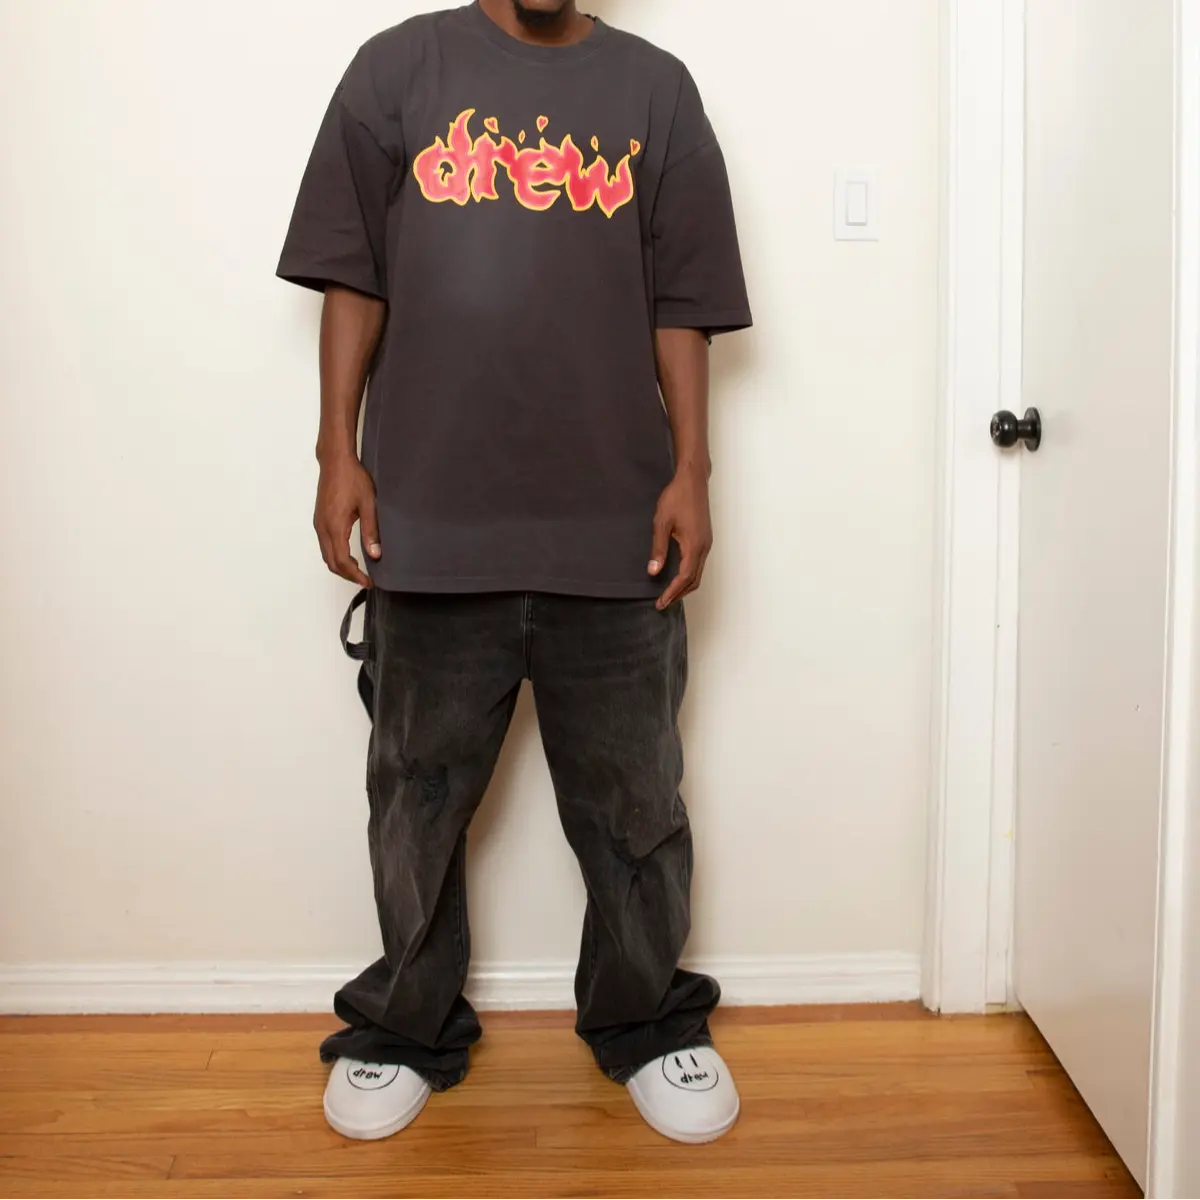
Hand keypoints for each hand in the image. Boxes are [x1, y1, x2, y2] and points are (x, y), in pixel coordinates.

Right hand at [314, 453, 380, 587]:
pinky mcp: (319, 520)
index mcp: (335, 526)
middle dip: (348, 575)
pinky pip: (324, 545)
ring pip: (326, 555)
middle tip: (365, 579)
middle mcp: (323, 528)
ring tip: (359, 570)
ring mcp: (319, 524)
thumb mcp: (368, 504)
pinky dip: (335, 555)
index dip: (356, 576)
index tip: (368, 582)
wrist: (335, 461)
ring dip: (341, 566)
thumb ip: (371, 531)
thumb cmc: (352, 478)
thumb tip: (375, 554)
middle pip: (332, 563)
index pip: (343, 561)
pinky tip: (349, 555)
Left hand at [648, 467, 712, 609]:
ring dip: (684, 585)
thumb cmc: (677, 498)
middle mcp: (704, 547)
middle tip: (663, 602)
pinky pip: (699, 563)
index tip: (661, 602)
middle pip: (694, 580)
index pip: (684, 578)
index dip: (672, 592)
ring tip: (669, 592)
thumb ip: (658, 549)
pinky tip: (676, 573)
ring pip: (698, 572)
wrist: (692, 480)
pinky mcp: (705, 538)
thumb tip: (654, 571)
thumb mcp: (662, 523)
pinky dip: (689, 574)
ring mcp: (706, 543)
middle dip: (679, 593)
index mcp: (694, 545)